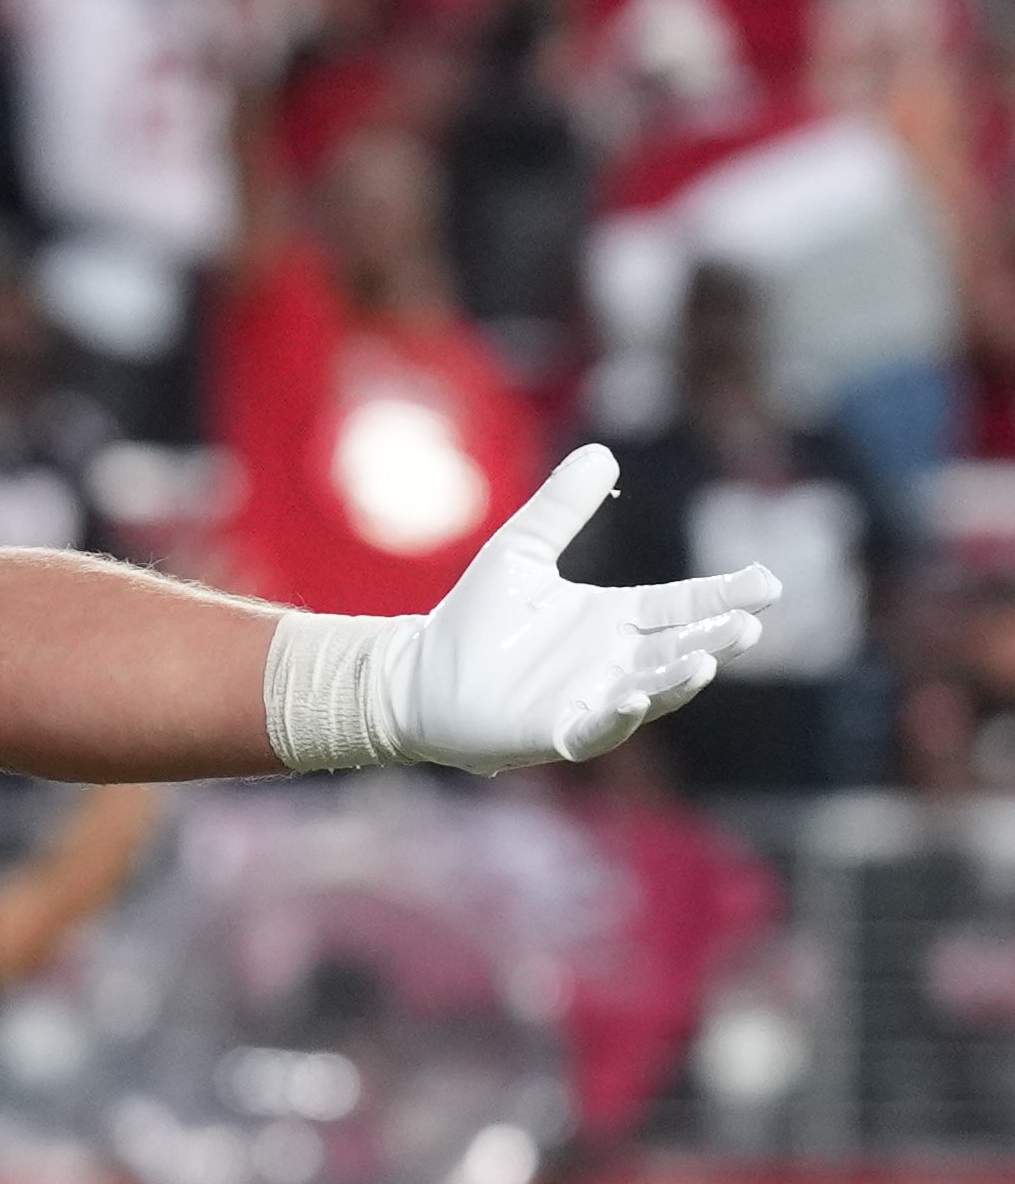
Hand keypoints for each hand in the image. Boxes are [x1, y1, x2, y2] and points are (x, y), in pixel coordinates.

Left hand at [389, 446, 777, 772]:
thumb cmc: (472, 618)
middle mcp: (614, 661)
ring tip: (706, 660)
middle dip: (716, 638)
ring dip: (679, 679)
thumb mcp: (519, 551)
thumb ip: (560, 508)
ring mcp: (591, 699)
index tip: (767, 583)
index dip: (723, 596)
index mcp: (614, 619)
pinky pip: (598, 728)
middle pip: (679, 648)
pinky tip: (633, 697)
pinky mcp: (557, 731)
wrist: (417, 676)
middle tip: (749, 623)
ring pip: (652, 691)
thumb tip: (602, 452)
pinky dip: (618, 716)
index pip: (682, 605)